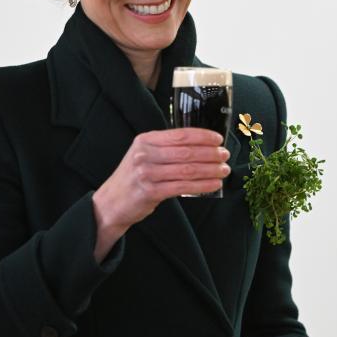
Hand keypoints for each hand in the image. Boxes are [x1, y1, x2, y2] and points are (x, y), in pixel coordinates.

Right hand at [92, 127, 230, 233]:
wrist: (111, 202)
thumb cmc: (133, 178)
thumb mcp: (144, 155)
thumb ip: (166, 148)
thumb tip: (200, 145)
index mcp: (145, 140)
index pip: (180, 135)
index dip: (202, 136)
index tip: (218, 139)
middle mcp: (144, 154)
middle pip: (186, 152)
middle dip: (210, 153)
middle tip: (225, 155)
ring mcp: (146, 173)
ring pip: (187, 170)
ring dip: (210, 170)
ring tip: (223, 170)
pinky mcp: (150, 192)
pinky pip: (183, 187)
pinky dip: (202, 185)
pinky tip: (214, 184)